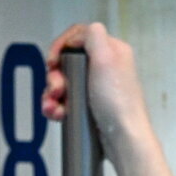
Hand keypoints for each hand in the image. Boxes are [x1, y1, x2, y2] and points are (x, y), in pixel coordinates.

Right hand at [41, 22, 149, 154]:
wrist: (123, 140)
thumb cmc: (119, 105)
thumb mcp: (106, 58)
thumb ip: (92, 35)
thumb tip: (79, 35)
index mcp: (111, 51)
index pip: (78, 37)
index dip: (60, 47)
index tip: (53, 61)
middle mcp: (105, 68)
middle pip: (67, 61)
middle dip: (55, 76)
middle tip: (57, 88)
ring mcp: (97, 89)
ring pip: (64, 83)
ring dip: (52, 94)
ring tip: (54, 106)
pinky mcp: (91, 107)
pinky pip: (66, 101)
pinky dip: (57, 107)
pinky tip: (57, 113)